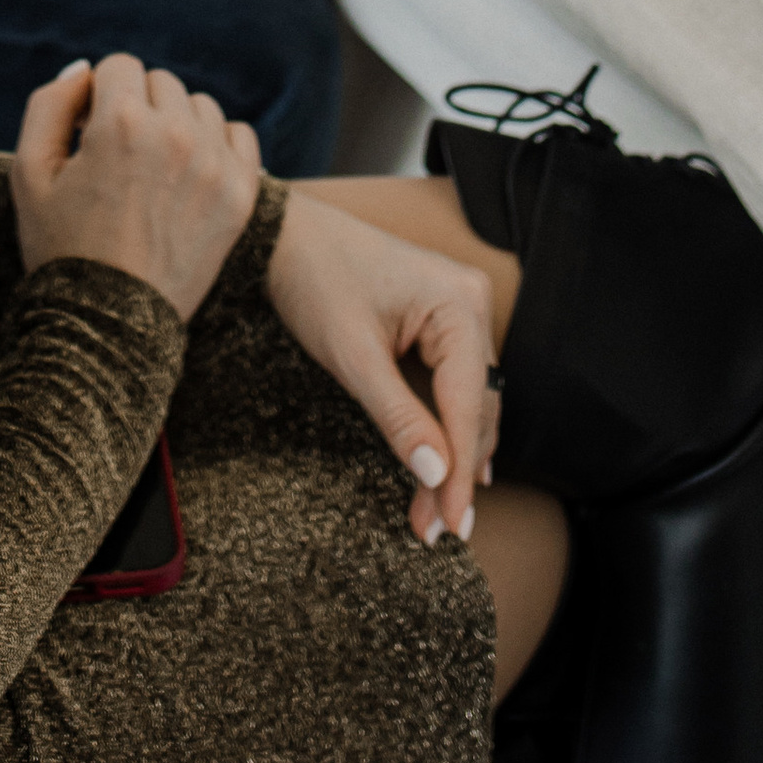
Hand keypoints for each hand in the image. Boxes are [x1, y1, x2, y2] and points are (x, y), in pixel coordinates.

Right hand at [10, 55, 260, 321]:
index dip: (98, 97)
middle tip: (119, 157)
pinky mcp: (241, 193)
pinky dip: (216, 145)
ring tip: (152, 170)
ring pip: (198, 106)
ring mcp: (214, 164)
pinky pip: (238, 134)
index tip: (89, 133)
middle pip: (160, 83)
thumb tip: (85, 70)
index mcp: (120, 123)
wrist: (110, 324)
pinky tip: (189, 174)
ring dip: (176, 125)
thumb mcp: (28, 172)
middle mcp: (175, 135)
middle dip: (136, 108)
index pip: (119, 66)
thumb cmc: (62, 248)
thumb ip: (50, 104)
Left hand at [266, 191, 499, 542]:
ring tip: (437, 511)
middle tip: (436, 528)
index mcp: (458, 303)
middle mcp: (470, 302)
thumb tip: (436, 474)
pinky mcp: (441, 318)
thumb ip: (398, 416)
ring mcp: (459, 308)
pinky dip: (446, 423)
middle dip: (456, 470)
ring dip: (453, 453)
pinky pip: (455, 381)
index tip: (450, 524)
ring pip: (469, 398)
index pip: (468, 405)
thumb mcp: (352, 356)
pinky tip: (446, 464)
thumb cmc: (315, 280)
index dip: (459, 471)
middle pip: (477, 406)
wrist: (285, 234)